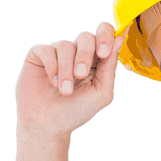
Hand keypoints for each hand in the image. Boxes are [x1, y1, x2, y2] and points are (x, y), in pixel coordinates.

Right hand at [14, 21, 128, 137]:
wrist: (48, 125)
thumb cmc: (76, 111)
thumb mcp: (100, 93)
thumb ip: (110, 67)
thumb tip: (120, 38)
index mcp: (96, 60)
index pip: (104, 35)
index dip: (105, 37)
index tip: (104, 53)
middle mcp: (78, 53)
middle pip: (86, 37)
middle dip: (85, 55)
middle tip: (81, 75)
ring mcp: (58, 52)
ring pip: (66, 45)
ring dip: (67, 70)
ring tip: (65, 91)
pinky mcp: (39, 54)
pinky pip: (48, 50)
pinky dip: (53, 67)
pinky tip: (53, 83)